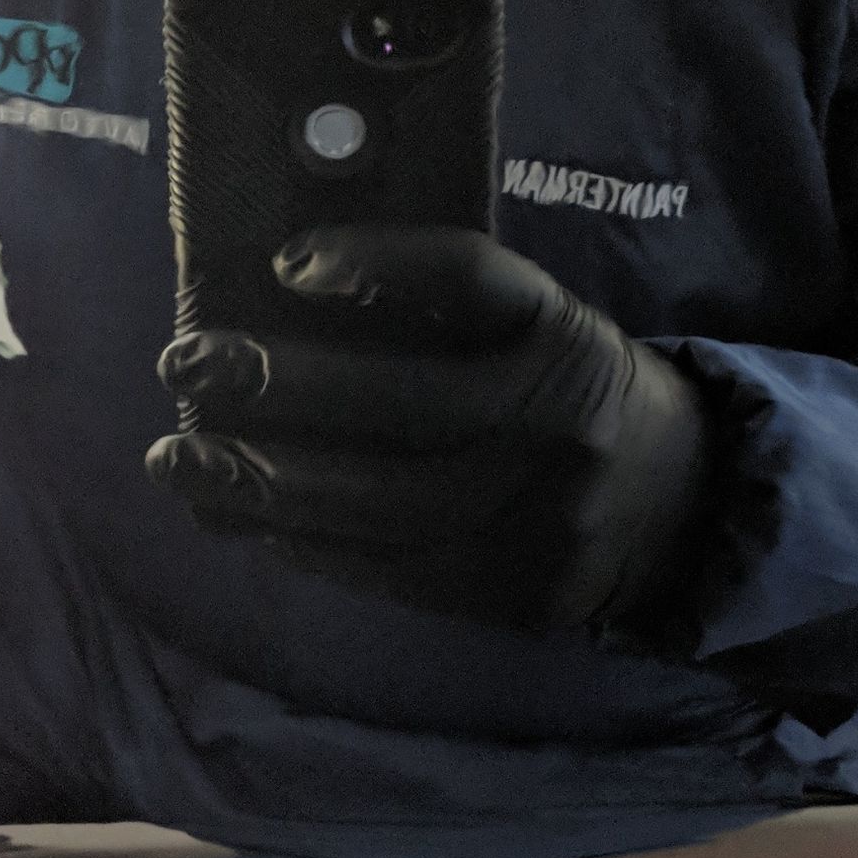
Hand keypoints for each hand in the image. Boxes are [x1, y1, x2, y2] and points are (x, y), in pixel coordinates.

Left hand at [149, 227, 713, 637]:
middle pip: (403, 401)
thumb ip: (443, 314)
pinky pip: (386, 569)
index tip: (283, 263)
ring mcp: (536, 518)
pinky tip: (241, 518)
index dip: (375, 264)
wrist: (679, 507)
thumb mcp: (538, 327)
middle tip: (185, 362)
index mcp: (563, 334)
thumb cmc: (567, 393)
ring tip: (177, 460)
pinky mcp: (512, 593)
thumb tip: (282, 293)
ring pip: (379, 503)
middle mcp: (556, 422)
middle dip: (277, 384)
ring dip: (259, 481)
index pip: (469, 279)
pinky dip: (303, 543)